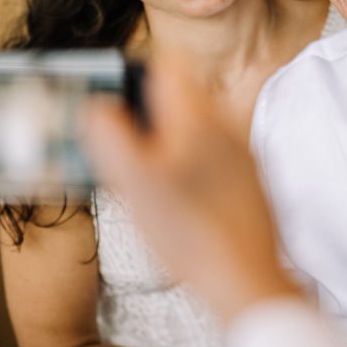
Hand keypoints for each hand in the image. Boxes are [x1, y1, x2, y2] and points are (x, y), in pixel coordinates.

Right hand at [82, 55, 301, 322]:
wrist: (247, 282)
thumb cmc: (191, 234)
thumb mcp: (133, 182)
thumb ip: (109, 134)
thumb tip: (97, 105)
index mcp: (198, 116)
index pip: (166, 64)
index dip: (133, 73)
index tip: (112, 100)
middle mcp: (227, 127)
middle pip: (178, 98)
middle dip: (144, 116)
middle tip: (118, 149)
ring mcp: (242, 156)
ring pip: (193, 131)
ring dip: (163, 145)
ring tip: (140, 181)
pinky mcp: (249, 184)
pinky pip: (209, 159)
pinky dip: (185, 169)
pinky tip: (171, 203)